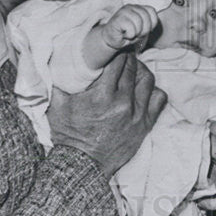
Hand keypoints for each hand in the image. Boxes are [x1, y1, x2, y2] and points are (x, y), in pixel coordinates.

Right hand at [48, 54, 166, 176]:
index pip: (116, 60)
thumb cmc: (68, 136)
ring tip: (132, 71)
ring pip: (148, 79)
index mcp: (101, 96)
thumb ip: (57, 82)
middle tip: (120, 56)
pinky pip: (159, 98)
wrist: (82, 167)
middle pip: (133, 67)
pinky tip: (142, 91)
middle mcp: (122, 103)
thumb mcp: (56, 107)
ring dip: (140, 71)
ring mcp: (137, 114)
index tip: (111, 48)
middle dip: (126, 58)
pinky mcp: (145, 124)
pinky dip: (153, 91)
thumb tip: (56, 60)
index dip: (114, 51)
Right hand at [101, 4, 158, 50]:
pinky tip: (124, 34)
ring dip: (136, 32)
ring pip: (138, 22)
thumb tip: (152, 24)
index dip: (151, 23)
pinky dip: (130, 34)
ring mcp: (124, 11)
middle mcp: (131, 6)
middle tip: (135, 34)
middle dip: (144, 30)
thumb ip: (149, 24)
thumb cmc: (127, 34)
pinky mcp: (117, 18)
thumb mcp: (142, 29)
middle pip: (146, 17)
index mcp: (138, 7)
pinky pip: (131, 27)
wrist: (111, 40)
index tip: (143, 30)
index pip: (152, 11)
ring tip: (129, 34)